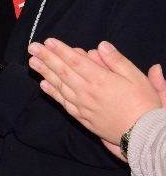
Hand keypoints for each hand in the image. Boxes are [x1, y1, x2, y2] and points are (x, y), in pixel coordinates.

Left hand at [27, 39, 163, 154]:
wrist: (144, 134)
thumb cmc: (144, 105)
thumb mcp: (137, 77)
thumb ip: (117, 61)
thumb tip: (102, 45)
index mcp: (101, 80)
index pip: (75, 61)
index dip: (61, 50)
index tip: (48, 41)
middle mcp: (87, 92)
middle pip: (62, 71)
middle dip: (46, 57)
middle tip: (32, 47)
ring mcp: (82, 105)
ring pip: (59, 86)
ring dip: (44, 72)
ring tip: (32, 62)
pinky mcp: (82, 117)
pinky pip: (63, 102)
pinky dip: (52, 92)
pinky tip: (43, 84)